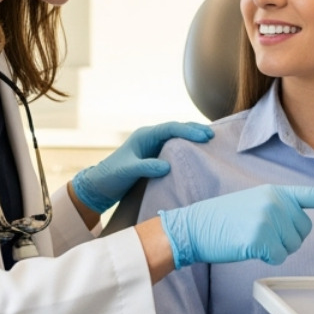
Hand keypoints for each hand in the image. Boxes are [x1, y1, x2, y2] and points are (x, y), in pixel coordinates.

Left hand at [71, 122, 212, 213]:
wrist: (100, 185)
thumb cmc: (111, 176)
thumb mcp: (128, 171)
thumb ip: (146, 167)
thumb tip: (167, 166)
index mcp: (144, 136)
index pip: (170, 128)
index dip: (188, 131)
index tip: (204, 137)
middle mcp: (150, 137)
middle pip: (176, 128)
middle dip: (194, 130)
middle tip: (212, 135)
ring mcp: (153, 146)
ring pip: (177, 137)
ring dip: (192, 137)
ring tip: (210, 140)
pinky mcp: (155, 155)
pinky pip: (175, 147)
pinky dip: (187, 146)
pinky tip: (197, 151)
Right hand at [159, 185, 313, 268]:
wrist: (194, 226)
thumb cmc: (222, 220)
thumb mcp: (254, 203)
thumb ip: (278, 208)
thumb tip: (297, 224)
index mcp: (276, 192)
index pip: (313, 196)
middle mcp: (276, 202)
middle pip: (303, 231)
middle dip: (286, 239)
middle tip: (258, 233)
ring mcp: (269, 218)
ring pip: (292, 246)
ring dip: (275, 249)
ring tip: (250, 238)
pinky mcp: (261, 236)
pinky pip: (277, 256)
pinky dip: (264, 257)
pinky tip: (247, 247)